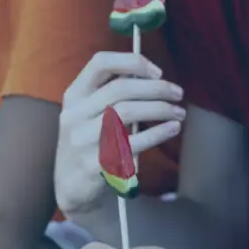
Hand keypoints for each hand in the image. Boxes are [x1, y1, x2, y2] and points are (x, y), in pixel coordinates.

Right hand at [56, 52, 183, 216]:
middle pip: (120, 88)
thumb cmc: (88, 143)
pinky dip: (158, 133)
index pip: (100, 63)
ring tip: (179, 112)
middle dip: (156, 87)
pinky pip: (132, 143)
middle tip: (178, 93)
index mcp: (74, 95)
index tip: (157, 72)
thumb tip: (151, 75)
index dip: (132, 62)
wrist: (69, 186)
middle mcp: (75, 114)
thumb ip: (111, 94)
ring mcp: (82, 140)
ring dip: (160, 109)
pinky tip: (172, 129)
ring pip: (127, 112)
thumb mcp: (88, 113)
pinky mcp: (95, 164)